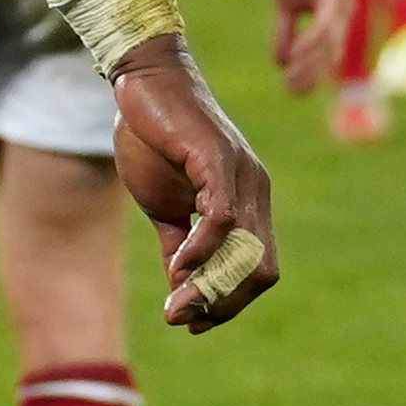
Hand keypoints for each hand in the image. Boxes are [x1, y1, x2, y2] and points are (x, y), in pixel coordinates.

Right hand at [109, 46, 278, 332]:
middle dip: (225, 304)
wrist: (143, 82)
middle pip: (262, 270)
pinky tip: (178, 266)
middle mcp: (255, 191)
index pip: (258, 269)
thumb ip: (177, 244)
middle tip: (184, 318)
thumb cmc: (154, 139)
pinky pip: (222, 218)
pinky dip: (203, 250)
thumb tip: (181, 289)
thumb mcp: (164, 205)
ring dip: (210, 286)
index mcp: (248, 203)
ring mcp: (242, 175)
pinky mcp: (219, 159)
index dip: (231, 303)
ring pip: (246, 250)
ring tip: (175, 306)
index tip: (193, 322)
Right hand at [264, 0, 351, 95]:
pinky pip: (325, 22)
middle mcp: (343, 12)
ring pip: (330, 43)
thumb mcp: (285, 2)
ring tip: (290, 78)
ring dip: (310, 64)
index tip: (291, 90)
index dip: (311, 75)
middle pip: (331, 55)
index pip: (327, 55)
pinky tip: (297, 55)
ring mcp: (340, 1)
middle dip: (311, 76)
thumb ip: (285, 30)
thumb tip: (280, 62)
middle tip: (290, 90)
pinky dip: (312, 41)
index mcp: (334, 17)